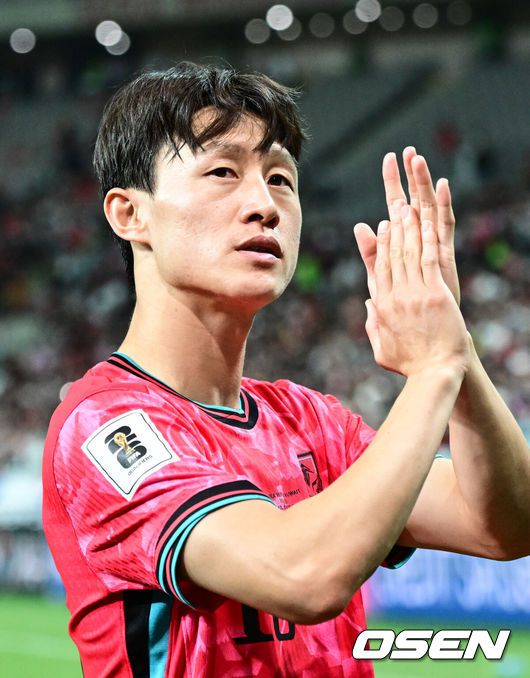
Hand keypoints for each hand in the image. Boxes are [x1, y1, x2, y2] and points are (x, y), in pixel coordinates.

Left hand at [354, 149, 459, 305]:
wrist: (423, 328)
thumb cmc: (402, 305)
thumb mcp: (381, 277)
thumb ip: (371, 253)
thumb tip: (359, 226)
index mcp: (403, 240)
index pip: (396, 205)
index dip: (393, 182)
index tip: (388, 158)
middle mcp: (420, 238)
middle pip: (415, 199)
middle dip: (411, 176)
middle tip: (408, 150)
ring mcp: (434, 244)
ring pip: (429, 207)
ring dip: (425, 184)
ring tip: (420, 161)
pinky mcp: (444, 254)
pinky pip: (445, 225)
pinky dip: (443, 206)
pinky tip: (443, 186)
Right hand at [360, 202, 468, 377]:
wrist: (434, 372)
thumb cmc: (410, 365)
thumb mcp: (382, 348)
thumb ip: (372, 325)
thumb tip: (368, 305)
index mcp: (381, 307)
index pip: (379, 269)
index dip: (379, 245)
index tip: (381, 227)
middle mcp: (395, 297)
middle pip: (392, 256)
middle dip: (393, 229)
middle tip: (394, 206)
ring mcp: (415, 294)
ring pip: (409, 254)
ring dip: (408, 228)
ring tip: (407, 208)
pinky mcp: (436, 294)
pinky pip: (428, 262)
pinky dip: (426, 241)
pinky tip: (426, 224)